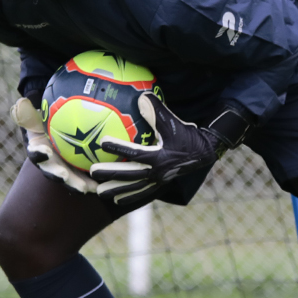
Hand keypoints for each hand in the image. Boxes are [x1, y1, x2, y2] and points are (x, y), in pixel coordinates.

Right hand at [10, 98, 97, 194]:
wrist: (61, 128)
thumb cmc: (49, 121)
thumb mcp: (41, 115)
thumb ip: (31, 112)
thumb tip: (21, 103)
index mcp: (39, 150)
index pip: (36, 153)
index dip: (38, 154)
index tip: (45, 151)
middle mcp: (50, 163)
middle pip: (53, 171)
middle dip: (58, 175)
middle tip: (64, 176)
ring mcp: (64, 170)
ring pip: (70, 179)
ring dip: (77, 184)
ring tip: (87, 188)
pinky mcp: (77, 173)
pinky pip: (85, 178)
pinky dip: (92, 182)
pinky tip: (103, 184)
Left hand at [89, 94, 245, 202]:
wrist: (204, 153)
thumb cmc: (187, 135)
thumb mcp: (173, 122)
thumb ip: (157, 111)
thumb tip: (141, 96)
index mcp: (160, 157)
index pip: (135, 153)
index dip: (118, 148)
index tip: (102, 142)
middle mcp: (158, 172)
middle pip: (130, 175)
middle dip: (110, 174)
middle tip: (93, 172)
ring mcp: (158, 181)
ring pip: (133, 188)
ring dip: (116, 190)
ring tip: (99, 192)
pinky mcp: (160, 186)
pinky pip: (142, 194)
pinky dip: (129, 197)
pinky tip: (117, 200)